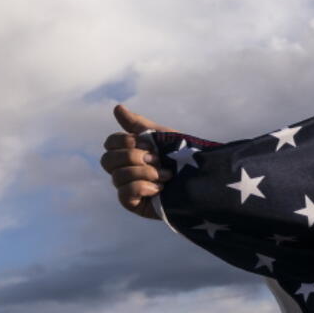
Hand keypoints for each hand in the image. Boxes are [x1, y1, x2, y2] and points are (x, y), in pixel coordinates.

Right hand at [100, 104, 176, 219]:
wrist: (206, 177)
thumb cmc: (185, 155)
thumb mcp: (162, 136)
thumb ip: (138, 124)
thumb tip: (116, 107)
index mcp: (131, 152)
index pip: (110, 143)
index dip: (124, 141)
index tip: (148, 143)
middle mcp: (127, 169)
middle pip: (107, 160)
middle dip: (134, 157)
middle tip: (158, 159)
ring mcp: (130, 188)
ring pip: (117, 177)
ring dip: (144, 173)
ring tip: (166, 175)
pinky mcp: (136, 205)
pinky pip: (124, 195)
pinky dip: (142, 188)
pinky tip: (160, 189)